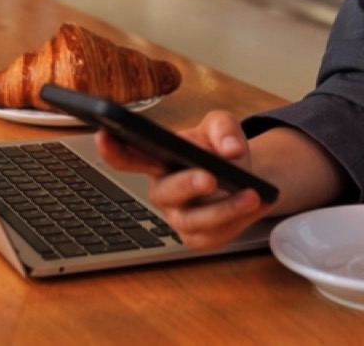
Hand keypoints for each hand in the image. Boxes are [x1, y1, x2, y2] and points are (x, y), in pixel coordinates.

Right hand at [94, 110, 275, 250]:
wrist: (245, 175)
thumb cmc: (219, 149)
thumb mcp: (222, 126)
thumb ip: (224, 128)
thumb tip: (230, 150)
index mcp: (157, 159)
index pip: (127, 156)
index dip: (112, 149)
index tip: (105, 134)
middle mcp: (163, 191)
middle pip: (164, 193)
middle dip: (186, 184)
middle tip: (210, 177)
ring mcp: (179, 217)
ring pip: (193, 221)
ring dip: (224, 208)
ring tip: (251, 194)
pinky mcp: (198, 237)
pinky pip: (215, 235)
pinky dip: (240, 219)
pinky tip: (257, 202)